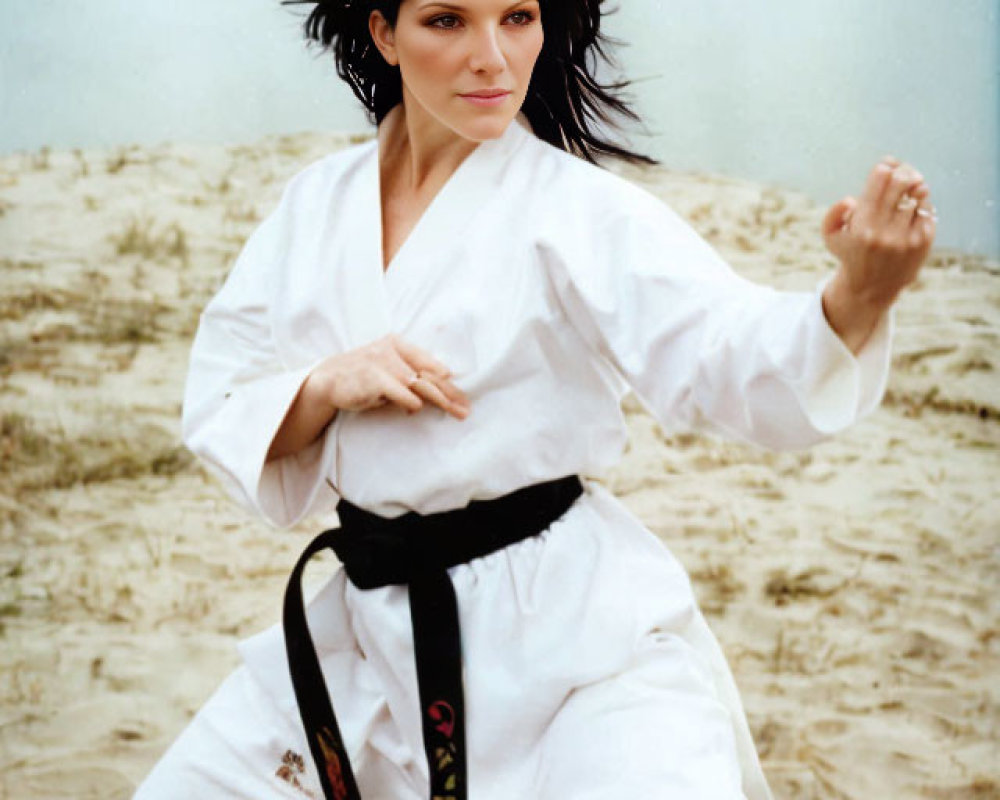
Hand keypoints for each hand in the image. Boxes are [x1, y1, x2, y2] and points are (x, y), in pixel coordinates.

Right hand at [307, 333, 468, 419]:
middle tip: (465, 410)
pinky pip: (402, 392)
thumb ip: (408, 379)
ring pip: (420, 383)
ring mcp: (383, 362)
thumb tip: (433, 395)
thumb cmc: (361, 378)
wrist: (326, 380)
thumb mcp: (387, 372)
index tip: (462, 398)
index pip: (430, 364)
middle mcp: (392, 350)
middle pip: (429, 374)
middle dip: (450, 394)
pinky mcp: (374, 377)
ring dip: (440, 400)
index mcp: (398, 344)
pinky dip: (411, 403)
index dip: (448, 383)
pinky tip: (415, 410)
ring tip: (455, 412)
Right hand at [821, 155, 936, 308]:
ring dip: (914, 183)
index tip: (885, 165)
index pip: (880, 180)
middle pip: (901, 182)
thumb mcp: (830, 236)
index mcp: (861, 227)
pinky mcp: (923, 242)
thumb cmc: (850, 253)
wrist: (871, 288)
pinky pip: (927, 209)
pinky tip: (914, 201)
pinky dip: (922, 200)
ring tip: (909, 182)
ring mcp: (906, 237)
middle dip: (902, 170)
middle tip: (900, 169)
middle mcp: (885, 232)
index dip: (884, 167)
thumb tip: (852, 200)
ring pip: (917, 193)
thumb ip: (834, 213)